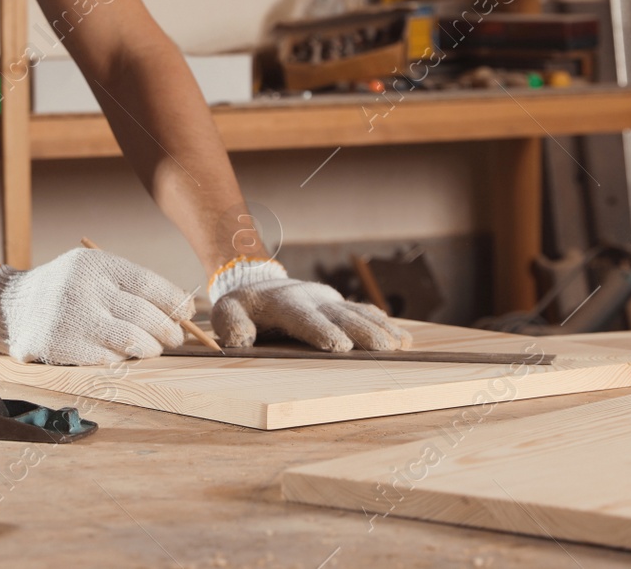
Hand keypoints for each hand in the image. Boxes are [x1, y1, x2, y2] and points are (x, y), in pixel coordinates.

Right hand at [0, 248, 193, 364]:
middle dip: (168, 330)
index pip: (148, 284)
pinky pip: (108, 359)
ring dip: (150, 348)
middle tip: (175, 336)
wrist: (12, 306)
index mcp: (96, 265)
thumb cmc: (64, 288)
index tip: (188, 312)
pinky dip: (123, 359)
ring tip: (153, 347)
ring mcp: (73, 319)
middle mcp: (85, 289)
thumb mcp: (90, 270)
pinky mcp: (62, 347)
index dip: (174, 301)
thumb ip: (126, 284)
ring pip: (131, 341)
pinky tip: (124, 355)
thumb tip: (179, 309)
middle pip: (144, 315)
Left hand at [208, 258, 411, 351]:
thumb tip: (240, 340)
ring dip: (381, 330)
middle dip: (362, 332)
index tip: (339, 345)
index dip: (321, 331)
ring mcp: (329, 300)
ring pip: (359, 313)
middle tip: (382, 348)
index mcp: (284, 303)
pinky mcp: (340, 305)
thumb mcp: (226, 311)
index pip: (304, 317)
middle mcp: (312, 298)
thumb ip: (230, 324)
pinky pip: (365, 313)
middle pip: (341, 316)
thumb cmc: (243, 305)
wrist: (258, 281)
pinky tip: (404, 340)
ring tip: (401, 346)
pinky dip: (385, 325)